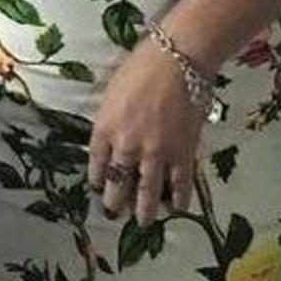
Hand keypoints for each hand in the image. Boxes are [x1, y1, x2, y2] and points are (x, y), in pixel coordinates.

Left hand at [88, 38, 207, 225]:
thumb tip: (113, 134)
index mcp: (105, 130)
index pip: (96, 166)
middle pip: (118, 185)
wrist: (180, 58)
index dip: (97, 181)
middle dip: (116, 203)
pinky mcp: (183, 153)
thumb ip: (111, 118)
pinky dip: (178, 199)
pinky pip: (179, 184)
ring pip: (147, 192)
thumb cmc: (143, 65)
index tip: (99, 188)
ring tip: (143, 222)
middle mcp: (126, 147)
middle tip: (116, 213)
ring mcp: (156, 153)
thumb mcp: (113, 92)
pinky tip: (176, 209)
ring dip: (144, 211)